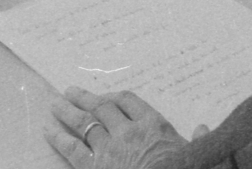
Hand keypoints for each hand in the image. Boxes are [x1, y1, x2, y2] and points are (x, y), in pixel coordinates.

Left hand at [45, 86, 201, 168]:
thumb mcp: (198, 155)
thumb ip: (199, 140)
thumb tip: (203, 128)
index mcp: (153, 125)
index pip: (130, 102)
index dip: (116, 98)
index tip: (107, 96)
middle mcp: (128, 131)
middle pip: (103, 108)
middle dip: (86, 99)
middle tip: (71, 91)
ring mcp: (109, 149)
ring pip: (84, 123)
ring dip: (68, 111)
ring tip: (55, 102)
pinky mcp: (94, 167)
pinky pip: (72, 149)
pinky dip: (58, 138)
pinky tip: (48, 129)